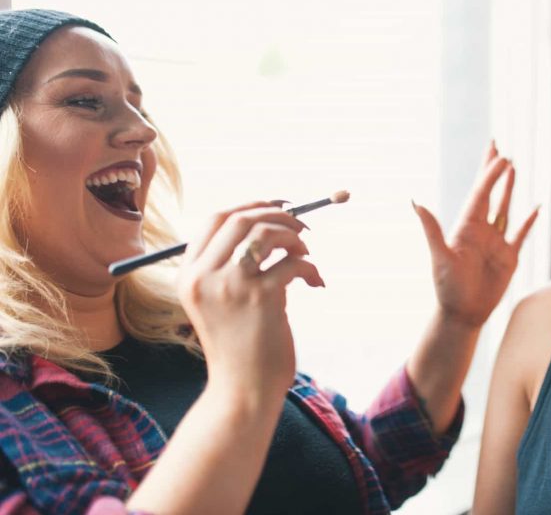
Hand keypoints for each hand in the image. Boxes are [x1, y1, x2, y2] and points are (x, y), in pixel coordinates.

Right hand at [176, 201, 324, 402]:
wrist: (243, 390)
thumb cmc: (240, 345)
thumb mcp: (220, 301)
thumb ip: (231, 265)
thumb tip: (269, 221)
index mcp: (188, 275)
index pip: (214, 220)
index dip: (249, 206)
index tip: (276, 208)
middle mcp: (203, 277)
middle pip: (240, 219)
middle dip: (277, 215)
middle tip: (301, 227)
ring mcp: (230, 286)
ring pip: (266, 233)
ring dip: (294, 237)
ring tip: (305, 254)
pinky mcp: (261, 298)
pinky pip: (293, 263)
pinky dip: (311, 268)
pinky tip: (315, 283)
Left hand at [412, 141, 539, 329]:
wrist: (462, 313)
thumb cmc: (447, 287)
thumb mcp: (440, 257)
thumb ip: (431, 229)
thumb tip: (415, 202)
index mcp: (466, 226)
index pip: (480, 194)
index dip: (489, 174)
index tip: (500, 156)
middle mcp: (481, 230)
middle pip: (490, 193)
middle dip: (494, 171)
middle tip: (498, 147)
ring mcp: (496, 241)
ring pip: (505, 208)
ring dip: (509, 189)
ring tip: (513, 168)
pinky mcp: (509, 256)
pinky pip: (521, 233)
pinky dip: (529, 221)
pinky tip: (536, 208)